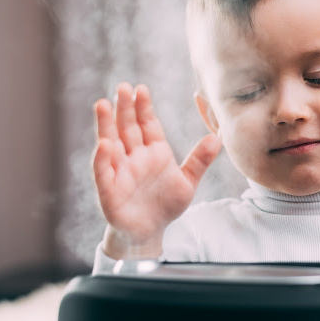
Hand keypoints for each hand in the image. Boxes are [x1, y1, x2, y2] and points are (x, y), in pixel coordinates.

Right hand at [92, 83, 222, 258]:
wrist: (149, 234)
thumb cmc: (165, 206)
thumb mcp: (188, 182)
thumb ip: (200, 160)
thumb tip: (217, 138)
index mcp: (154, 152)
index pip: (147, 124)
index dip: (144, 107)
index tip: (141, 89)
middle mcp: (134, 157)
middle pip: (128, 128)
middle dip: (124, 108)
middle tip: (123, 87)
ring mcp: (120, 171)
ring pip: (110, 143)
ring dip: (106, 125)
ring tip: (102, 105)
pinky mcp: (109, 190)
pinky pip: (103, 172)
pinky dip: (103, 158)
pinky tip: (105, 144)